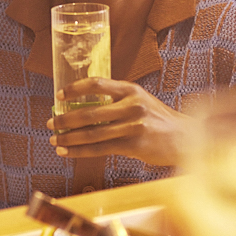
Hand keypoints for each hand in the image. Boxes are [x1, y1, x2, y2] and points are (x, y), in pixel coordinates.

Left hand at [48, 78, 188, 166]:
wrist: (185, 137)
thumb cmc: (158, 119)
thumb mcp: (140, 101)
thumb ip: (117, 101)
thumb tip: (82, 107)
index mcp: (130, 90)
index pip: (97, 84)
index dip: (75, 89)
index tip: (59, 96)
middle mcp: (131, 105)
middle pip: (89, 112)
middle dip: (65, 119)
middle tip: (50, 123)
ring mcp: (133, 126)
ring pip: (92, 133)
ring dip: (69, 138)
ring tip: (54, 140)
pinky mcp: (134, 145)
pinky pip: (100, 149)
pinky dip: (80, 151)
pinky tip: (67, 152)